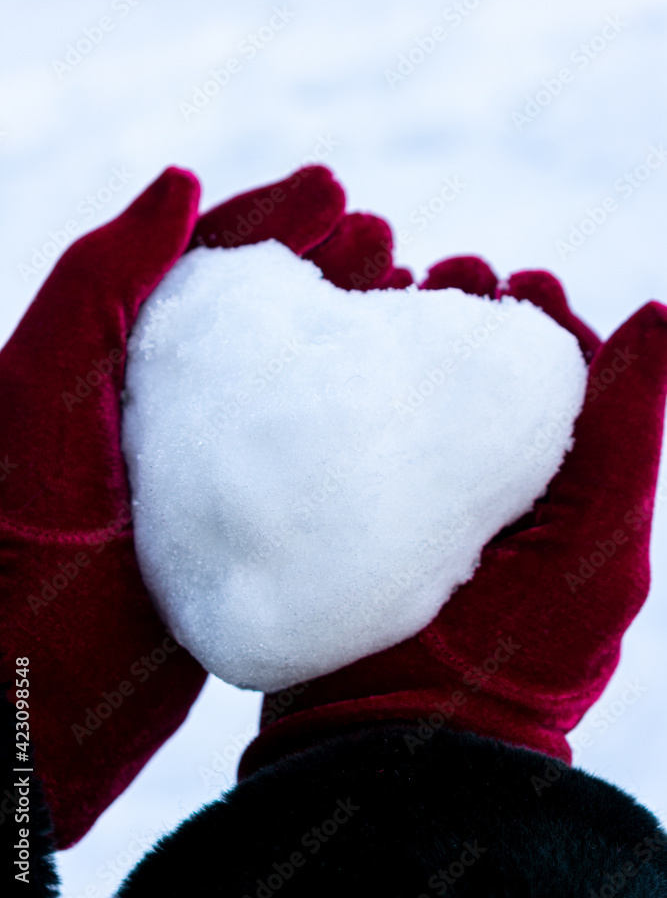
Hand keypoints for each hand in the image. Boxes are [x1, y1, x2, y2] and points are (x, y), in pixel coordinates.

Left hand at [1, 163, 390, 846]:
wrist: (31, 693)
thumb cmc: (23, 541)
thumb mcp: (42, 390)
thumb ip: (103, 281)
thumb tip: (180, 181)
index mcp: (115, 353)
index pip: (200, 259)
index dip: (270, 216)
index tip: (336, 192)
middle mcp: (163, 396)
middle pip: (260, 307)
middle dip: (325, 261)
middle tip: (386, 242)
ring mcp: (208, 457)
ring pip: (293, 372)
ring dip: (350, 329)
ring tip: (407, 297)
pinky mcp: (242, 516)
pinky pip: (305, 446)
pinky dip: (351, 412)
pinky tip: (395, 397)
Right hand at [239, 256, 666, 775]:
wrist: (403, 744)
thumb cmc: (519, 653)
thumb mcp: (599, 538)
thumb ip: (630, 429)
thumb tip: (662, 314)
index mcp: (563, 490)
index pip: (562, 383)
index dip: (545, 323)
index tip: (523, 284)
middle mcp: (496, 489)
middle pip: (488, 377)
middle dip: (475, 315)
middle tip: (455, 274)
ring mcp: (423, 500)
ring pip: (422, 391)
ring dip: (414, 335)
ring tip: (402, 289)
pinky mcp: (358, 511)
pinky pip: (358, 425)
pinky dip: (357, 376)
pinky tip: (345, 343)